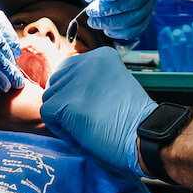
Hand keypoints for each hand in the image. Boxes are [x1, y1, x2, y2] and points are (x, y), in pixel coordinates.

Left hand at [40, 46, 155, 175]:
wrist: (145, 137)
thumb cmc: (132, 120)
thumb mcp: (113, 84)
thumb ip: (91, 80)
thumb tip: (62, 87)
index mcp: (101, 55)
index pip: (68, 69)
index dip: (73, 93)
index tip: (91, 108)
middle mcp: (87, 61)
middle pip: (56, 82)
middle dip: (66, 104)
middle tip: (90, 120)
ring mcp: (76, 81)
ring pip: (50, 98)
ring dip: (63, 118)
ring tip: (89, 127)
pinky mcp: (66, 102)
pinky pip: (47, 114)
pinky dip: (61, 130)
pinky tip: (83, 135)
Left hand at [66, 0, 164, 39]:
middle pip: (138, 0)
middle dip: (113, 8)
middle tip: (91, 10)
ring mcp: (152, 0)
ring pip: (136, 17)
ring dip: (113, 21)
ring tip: (93, 20)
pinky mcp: (145, 15)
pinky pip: (137, 28)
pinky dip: (120, 30)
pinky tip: (105, 28)